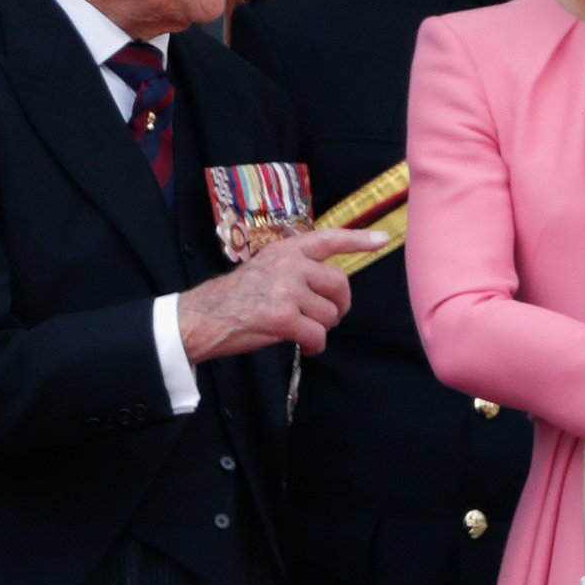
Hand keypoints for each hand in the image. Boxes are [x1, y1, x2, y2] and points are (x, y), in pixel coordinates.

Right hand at [177, 228, 385, 362]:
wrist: (203, 318)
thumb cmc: (236, 298)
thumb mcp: (266, 268)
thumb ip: (296, 269)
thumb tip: (328, 285)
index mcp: (286, 250)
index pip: (329, 239)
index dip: (358, 239)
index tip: (382, 239)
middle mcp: (289, 265)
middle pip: (339, 284)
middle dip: (340, 305)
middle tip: (330, 315)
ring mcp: (286, 290)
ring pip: (329, 314)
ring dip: (321, 328)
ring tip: (302, 329)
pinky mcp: (283, 317)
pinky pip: (317, 336)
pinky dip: (315, 346)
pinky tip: (304, 346)